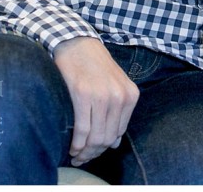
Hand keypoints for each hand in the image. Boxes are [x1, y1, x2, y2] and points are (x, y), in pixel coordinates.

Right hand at [53, 36, 139, 166]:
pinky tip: (71, 146)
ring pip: (96, 137)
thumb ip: (118, 112)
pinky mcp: (83, 94)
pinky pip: (82, 129)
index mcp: (130, 95)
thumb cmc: (94, 66)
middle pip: (108, 138)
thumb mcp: (115, 86)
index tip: (92, 152)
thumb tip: (115, 143)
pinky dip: (76, 143)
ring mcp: (103, 95)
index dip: (104, 148)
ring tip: (75, 154)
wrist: (77, 44)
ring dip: (84, 151)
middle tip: (81, 158)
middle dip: (93, 153)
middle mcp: (119, 96)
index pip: (119, 133)